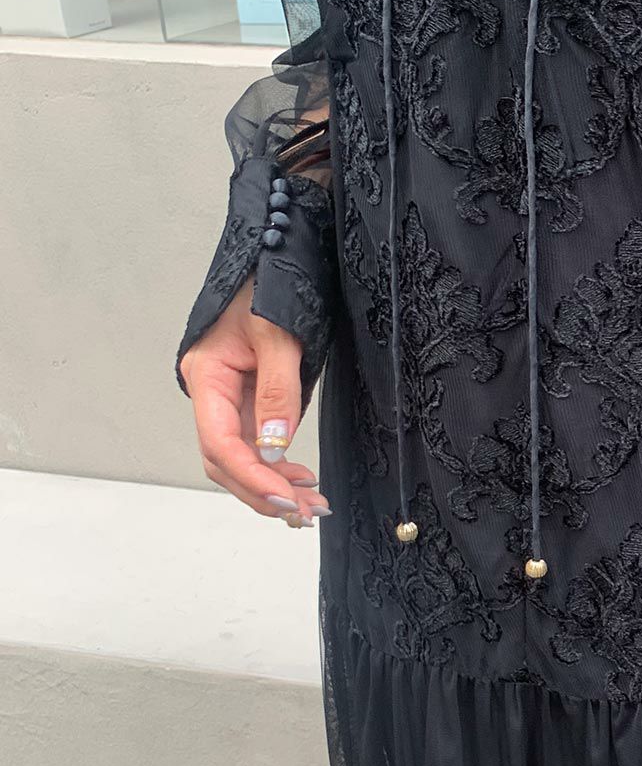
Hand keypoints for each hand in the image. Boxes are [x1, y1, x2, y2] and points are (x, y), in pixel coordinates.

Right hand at [179, 280, 327, 526]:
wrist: (274, 253)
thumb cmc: (270, 283)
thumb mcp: (278, 333)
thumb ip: (278, 390)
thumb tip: (276, 445)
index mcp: (207, 375)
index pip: (220, 442)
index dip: (251, 476)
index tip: (284, 499)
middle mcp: (212, 391)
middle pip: (225, 459)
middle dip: (262, 490)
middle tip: (304, 512)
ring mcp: (230, 396)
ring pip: (241, 456)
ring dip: (271, 484)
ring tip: (309, 503)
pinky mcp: (250, 396)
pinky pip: (257, 441)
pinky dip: (277, 465)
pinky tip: (300, 478)